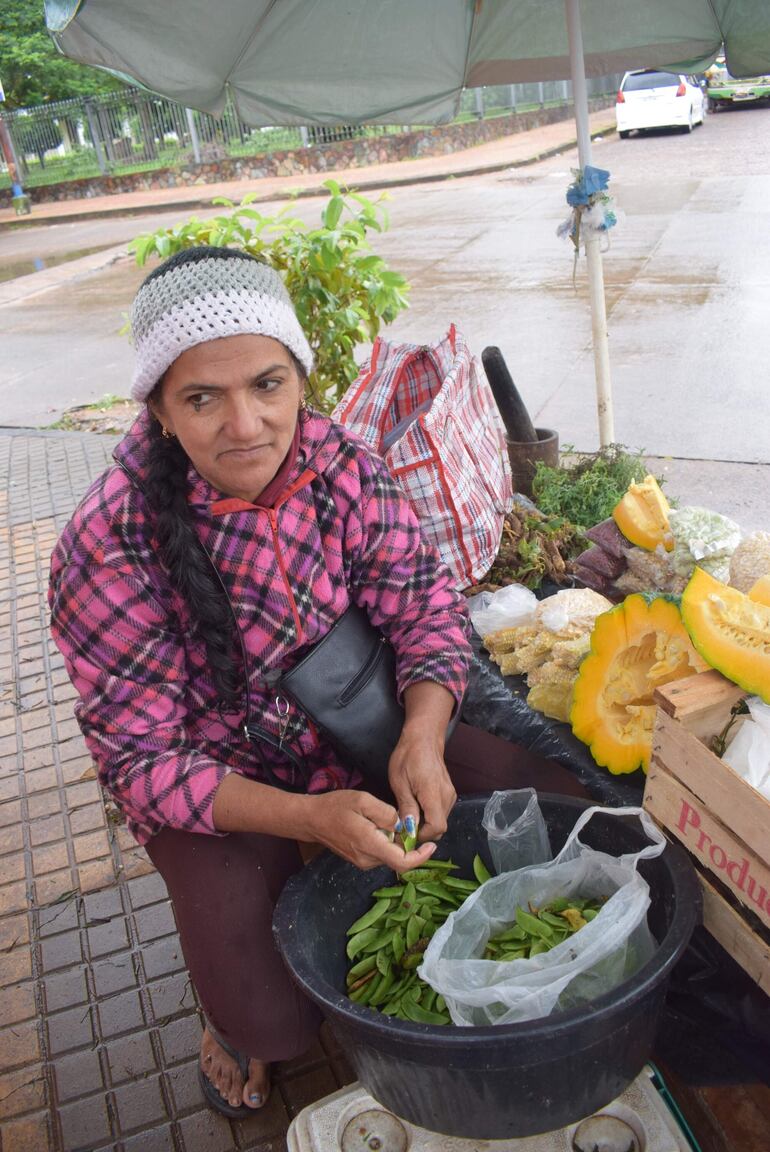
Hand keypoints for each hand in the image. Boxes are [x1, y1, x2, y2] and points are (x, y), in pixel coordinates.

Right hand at [298, 790, 437, 872]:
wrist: (311, 819)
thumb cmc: (335, 806)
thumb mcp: (363, 800)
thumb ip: (386, 813)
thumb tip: (403, 826)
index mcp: (370, 845)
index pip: (402, 862)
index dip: (421, 857)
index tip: (431, 846)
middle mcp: (368, 859)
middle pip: (398, 857)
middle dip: (407, 842)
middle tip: (403, 820)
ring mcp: (363, 862)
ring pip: (390, 854)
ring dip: (396, 841)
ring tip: (384, 819)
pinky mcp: (360, 860)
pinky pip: (381, 853)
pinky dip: (386, 842)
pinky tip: (377, 825)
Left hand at [387, 723, 456, 844]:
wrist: (423, 739)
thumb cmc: (408, 756)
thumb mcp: (400, 782)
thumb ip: (406, 808)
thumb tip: (409, 830)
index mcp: (434, 793)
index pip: (437, 827)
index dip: (422, 835)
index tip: (406, 832)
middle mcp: (447, 796)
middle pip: (440, 827)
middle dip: (422, 832)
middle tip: (404, 824)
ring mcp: (450, 795)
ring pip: (440, 821)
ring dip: (425, 823)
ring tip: (408, 813)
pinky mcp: (449, 793)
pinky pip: (441, 812)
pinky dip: (429, 815)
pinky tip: (416, 806)